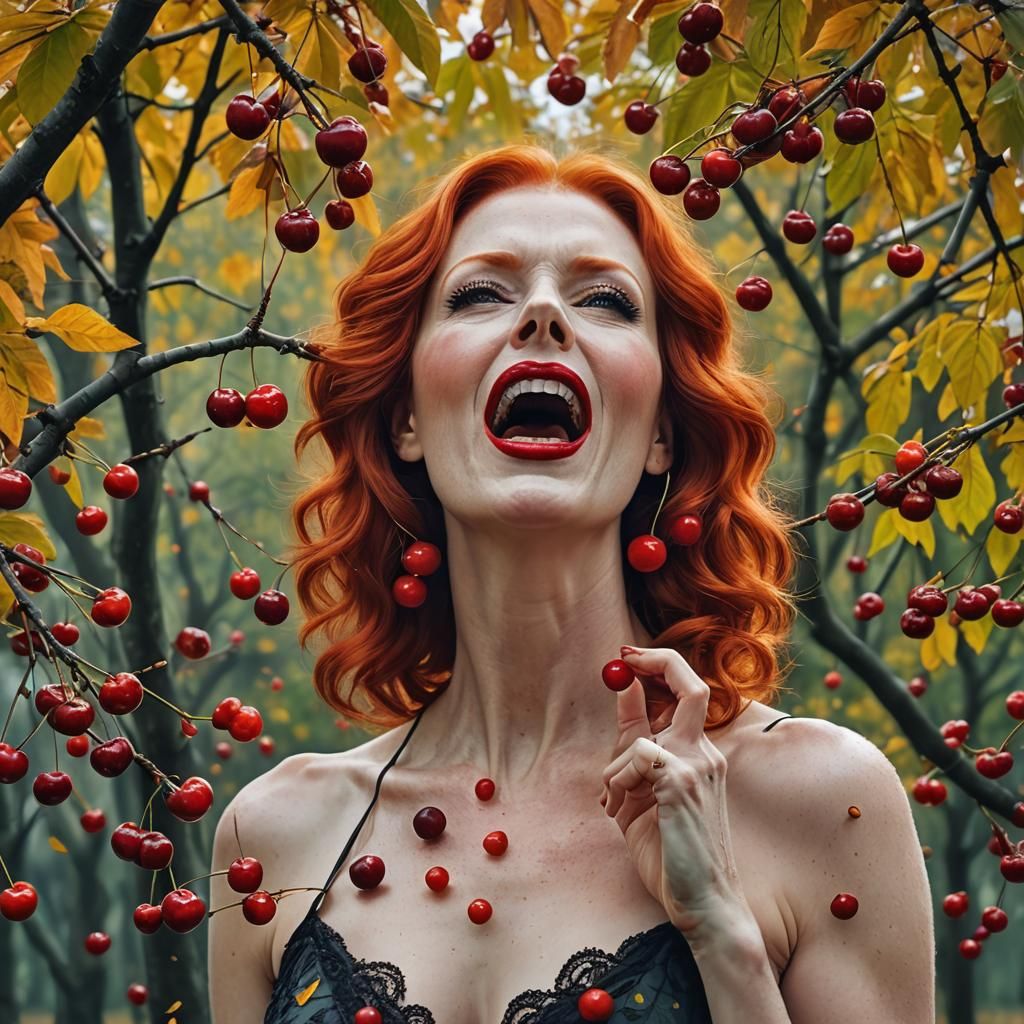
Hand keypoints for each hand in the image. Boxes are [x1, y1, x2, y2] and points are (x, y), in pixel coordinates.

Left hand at [599, 646, 747, 937]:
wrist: (702, 903)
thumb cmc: (672, 854)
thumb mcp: (643, 795)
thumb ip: (633, 752)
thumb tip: (620, 701)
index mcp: (700, 754)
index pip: (687, 693)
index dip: (658, 666)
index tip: (628, 657)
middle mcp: (705, 753)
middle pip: (690, 683)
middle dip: (653, 661)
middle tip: (624, 657)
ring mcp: (699, 765)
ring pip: (641, 735)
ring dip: (615, 767)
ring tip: (615, 804)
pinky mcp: (683, 781)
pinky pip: (636, 755)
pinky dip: (618, 779)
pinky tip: (619, 809)